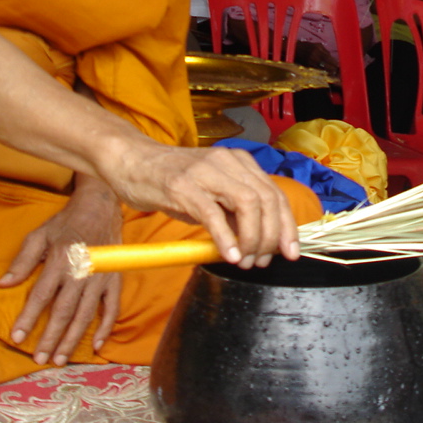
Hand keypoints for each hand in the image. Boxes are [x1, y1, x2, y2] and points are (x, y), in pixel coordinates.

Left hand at [0, 173, 121, 365]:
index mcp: (59, 261)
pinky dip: (105, 327)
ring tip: (60, 358)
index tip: (17, 338)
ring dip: (72, 339)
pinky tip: (95, 345)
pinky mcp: (114, 278)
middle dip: (50, 338)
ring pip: (86, 315)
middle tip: (40, 359)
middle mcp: (81, 272)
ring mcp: (100, 277)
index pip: (41, 296)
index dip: (28, 318)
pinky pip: (112, 308)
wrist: (100, 206)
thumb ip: (22, 260)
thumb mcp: (39, 235)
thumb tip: (3, 284)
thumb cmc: (66, 222)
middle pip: (64, 312)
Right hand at [102, 143, 300, 269]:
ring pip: (247, 203)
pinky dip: (226, 238)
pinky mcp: (182, 186)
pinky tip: (230, 255)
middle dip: (272, 236)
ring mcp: (205, 172)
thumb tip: (262, 240)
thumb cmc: (172, 181)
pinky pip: (213, 213)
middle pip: (266, 199)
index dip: (287, 225)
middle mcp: (227, 162)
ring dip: (252, 238)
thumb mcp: (211, 192)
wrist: (133, 162)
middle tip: (263, 260)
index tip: (290, 251)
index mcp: (239, 162)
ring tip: (246, 260)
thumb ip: (235, 210)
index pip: (275, 193)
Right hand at [295, 41, 338, 75]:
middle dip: (332, 68)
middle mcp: (313, 56)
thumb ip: (325, 51)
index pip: (328, 57)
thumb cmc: (308, 46)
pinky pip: (316, 71)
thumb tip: (332, 57)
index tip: (338, 65)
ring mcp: (310, 62)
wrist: (295, 49)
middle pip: (325, 64)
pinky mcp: (307, 66)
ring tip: (332, 73)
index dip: (333, 62)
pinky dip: (322, 73)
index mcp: (317, 49)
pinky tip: (325, 74)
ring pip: (321, 69)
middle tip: (336, 71)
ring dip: (328, 72)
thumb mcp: (317, 45)